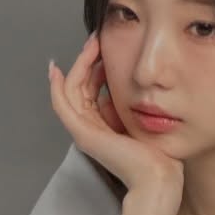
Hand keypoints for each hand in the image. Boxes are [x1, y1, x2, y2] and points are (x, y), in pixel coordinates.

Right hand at [49, 32, 184, 204]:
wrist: (159, 177)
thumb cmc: (157, 154)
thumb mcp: (142, 120)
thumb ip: (129, 104)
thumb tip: (124, 84)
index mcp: (102, 125)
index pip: (90, 89)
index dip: (93, 65)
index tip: (103, 45)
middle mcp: (90, 128)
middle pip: (78, 85)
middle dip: (86, 59)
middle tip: (96, 38)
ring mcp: (84, 132)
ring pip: (69, 90)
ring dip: (77, 64)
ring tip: (89, 45)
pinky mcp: (83, 134)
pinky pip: (62, 105)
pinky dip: (56, 87)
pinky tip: (57, 70)